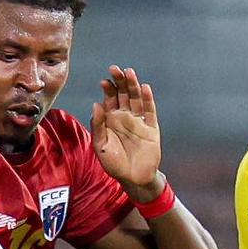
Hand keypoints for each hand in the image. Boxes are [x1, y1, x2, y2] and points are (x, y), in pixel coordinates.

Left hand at [91, 65, 161, 189]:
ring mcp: (139, 121)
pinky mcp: (151, 128)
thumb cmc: (114, 164)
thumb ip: (98, 125)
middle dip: (120, 81)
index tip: (104, 81)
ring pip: (136, 99)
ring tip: (129, 73)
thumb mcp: (101, 145)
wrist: (133, 178)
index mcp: (111, 119)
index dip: (108, 89)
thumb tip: (96, 104)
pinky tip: (144, 88)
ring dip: (133, 86)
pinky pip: (150, 111)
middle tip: (115, 69)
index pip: (110, 99)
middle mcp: (125, 117)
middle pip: (123, 94)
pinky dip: (148, 99)